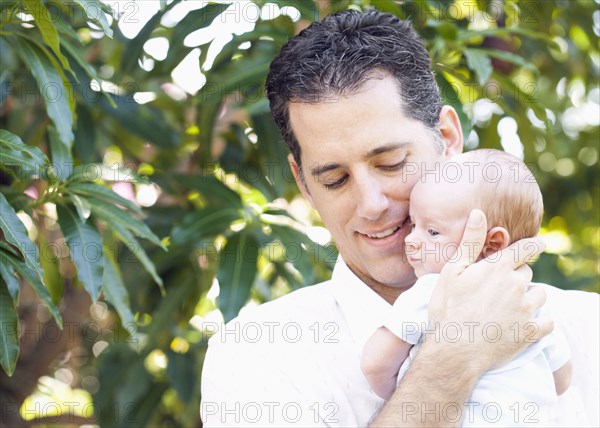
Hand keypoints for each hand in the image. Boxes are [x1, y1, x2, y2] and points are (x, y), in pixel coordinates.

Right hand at [427, 209, 551, 373]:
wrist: (454, 350)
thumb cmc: (448, 308)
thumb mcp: (453, 271)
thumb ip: (470, 241)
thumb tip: (479, 213)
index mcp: (499, 268)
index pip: (525, 249)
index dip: (534, 244)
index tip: (541, 242)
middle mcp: (517, 285)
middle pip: (527, 274)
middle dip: (517, 278)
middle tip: (498, 290)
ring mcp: (526, 310)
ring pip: (539, 296)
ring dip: (529, 298)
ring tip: (508, 308)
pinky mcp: (531, 332)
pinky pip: (547, 322)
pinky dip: (539, 322)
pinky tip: (523, 325)